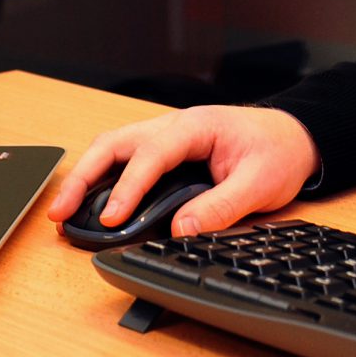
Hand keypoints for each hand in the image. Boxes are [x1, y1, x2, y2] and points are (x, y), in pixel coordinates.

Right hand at [42, 105, 321, 241]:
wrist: (294, 138)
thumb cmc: (278, 152)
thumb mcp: (260, 183)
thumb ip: (222, 207)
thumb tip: (182, 230)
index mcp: (196, 127)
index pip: (152, 154)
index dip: (128, 187)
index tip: (112, 217)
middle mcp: (173, 126)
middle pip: (114, 144)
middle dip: (83, 177)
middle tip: (61, 213)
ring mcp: (165, 137)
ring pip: (112, 149)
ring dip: (85, 177)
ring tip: (63, 213)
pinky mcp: (165, 152)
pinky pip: (125, 160)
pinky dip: (101, 178)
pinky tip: (89, 202)